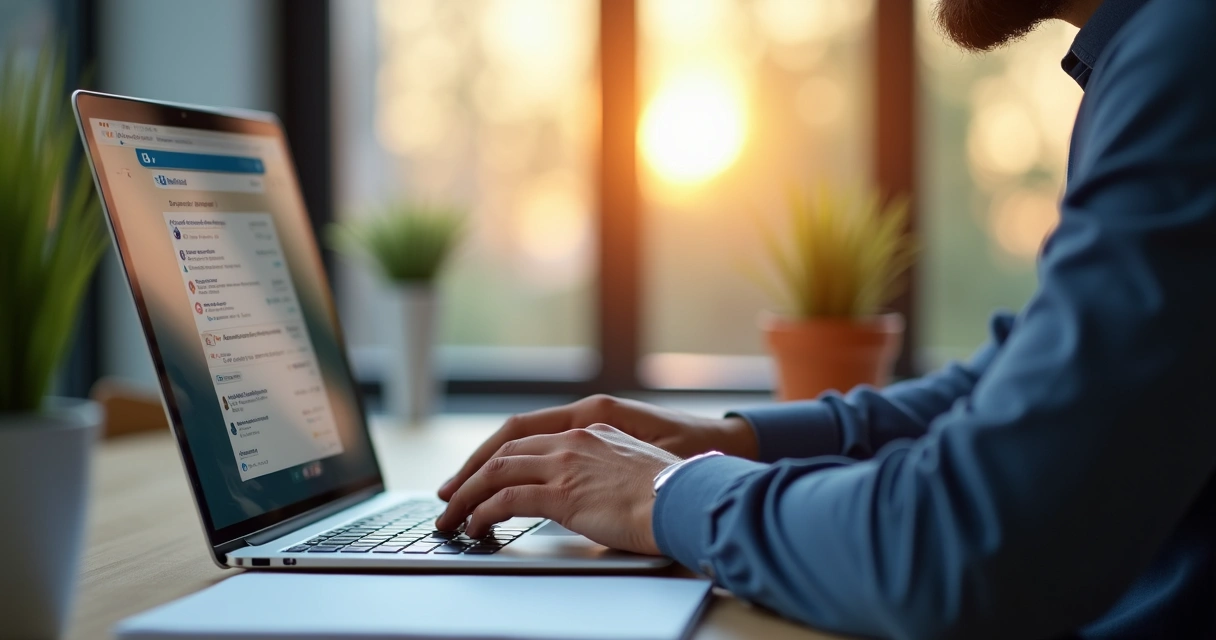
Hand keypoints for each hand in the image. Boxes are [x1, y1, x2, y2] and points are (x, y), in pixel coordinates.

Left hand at [434, 423, 681, 553]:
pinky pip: (507, 500)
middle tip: (450, 496)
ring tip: (453, 517)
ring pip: (497, 472)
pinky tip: (477, 526)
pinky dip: (484, 512)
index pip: (527, 434)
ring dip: (468, 496)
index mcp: (591, 428)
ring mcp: (566, 463)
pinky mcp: (563, 493)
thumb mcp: (635, 466)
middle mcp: (574, 439)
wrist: (689, 498)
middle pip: (505, 449)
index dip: (495, 453)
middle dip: (471, 474)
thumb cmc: (673, 490)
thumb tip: (589, 492)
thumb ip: (605, 470)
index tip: (476, 472)